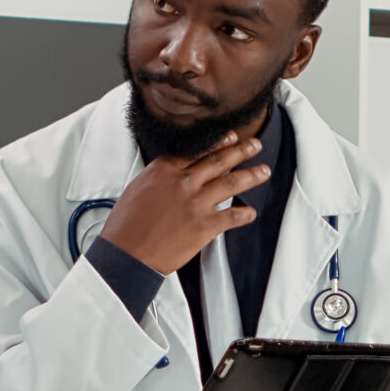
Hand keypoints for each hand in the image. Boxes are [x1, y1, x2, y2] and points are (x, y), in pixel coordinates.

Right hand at [98, 131, 268, 273]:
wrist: (127, 253)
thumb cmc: (126, 225)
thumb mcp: (138, 187)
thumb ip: (161, 176)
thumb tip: (173, 172)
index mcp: (165, 169)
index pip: (197, 150)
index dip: (217, 143)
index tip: (229, 137)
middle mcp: (184, 181)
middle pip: (219, 160)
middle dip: (241, 150)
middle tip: (254, 144)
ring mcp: (196, 203)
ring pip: (231, 183)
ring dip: (251, 176)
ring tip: (264, 171)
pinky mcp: (205, 225)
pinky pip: (232, 216)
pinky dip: (245, 214)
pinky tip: (251, 212)